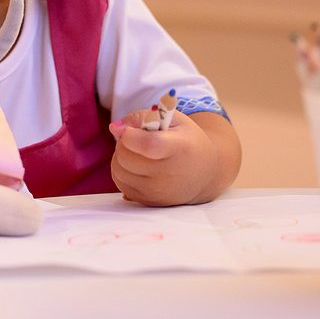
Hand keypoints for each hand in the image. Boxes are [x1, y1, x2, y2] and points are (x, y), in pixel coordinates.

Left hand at [108, 109, 237, 206]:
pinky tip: (138, 167)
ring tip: (139, 154)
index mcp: (179, 148)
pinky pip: (120, 183)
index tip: (131, 130)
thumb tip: (115, 128)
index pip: (148, 145)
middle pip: (125, 156)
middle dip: (124, 143)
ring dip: (121, 157)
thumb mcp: (171, 119)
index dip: (131, 135)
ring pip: (118, 170)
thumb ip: (142, 116)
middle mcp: (168, 174)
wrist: (204, 173)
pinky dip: (123, 172)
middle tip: (137, 140)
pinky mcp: (148, 202)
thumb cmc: (186, 140)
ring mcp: (157, 192)